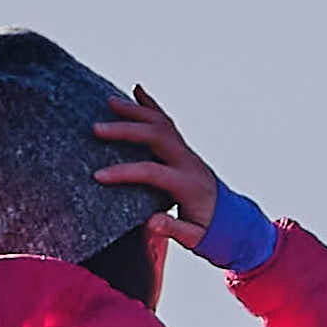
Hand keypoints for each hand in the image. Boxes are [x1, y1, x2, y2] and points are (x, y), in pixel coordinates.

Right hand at [91, 88, 227, 247]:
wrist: (231, 217)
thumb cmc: (208, 229)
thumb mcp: (194, 237)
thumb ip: (174, 229)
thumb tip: (151, 222)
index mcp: (187, 184)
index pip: (152, 172)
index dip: (124, 172)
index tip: (98, 176)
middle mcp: (187, 162)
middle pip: (156, 137)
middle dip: (126, 131)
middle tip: (96, 129)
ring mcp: (186, 151)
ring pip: (161, 123)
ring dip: (135, 111)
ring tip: (109, 102)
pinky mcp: (182, 147)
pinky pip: (166, 121)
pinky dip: (151, 105)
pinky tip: (137, 90)